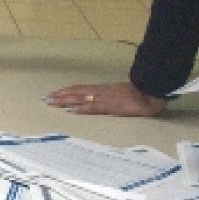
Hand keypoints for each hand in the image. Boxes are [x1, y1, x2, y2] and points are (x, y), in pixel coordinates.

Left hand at [44, 81, 166, 116]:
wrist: (152, 92)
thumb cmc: (141, 94)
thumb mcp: (122, 94)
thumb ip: (112, 97)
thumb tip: (103, 101)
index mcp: (104, 89)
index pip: (82, 89)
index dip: (68, 91)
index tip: (55, 93)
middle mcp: (102, 92)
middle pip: (77, 92)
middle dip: (61, 95)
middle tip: (46, 98)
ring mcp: (106, 99)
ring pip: (81, 98)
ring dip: (66, 100)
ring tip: (52, 102)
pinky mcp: (112, 106)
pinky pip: (94, 107)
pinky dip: (81, 108)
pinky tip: (71, 110)